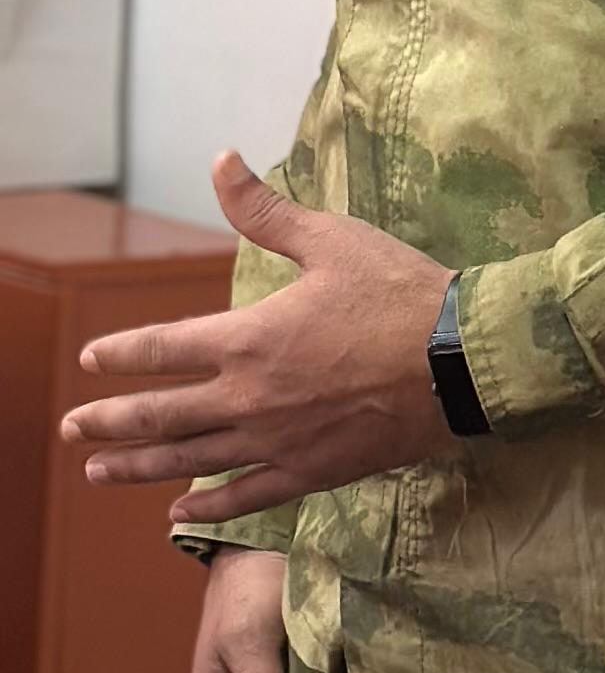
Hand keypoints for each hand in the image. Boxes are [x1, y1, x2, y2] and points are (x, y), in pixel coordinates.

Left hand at [60, 149, 454, 524]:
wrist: (463, 361)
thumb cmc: (401, 293)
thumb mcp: (332, 240)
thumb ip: (266, 211)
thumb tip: (221, 161)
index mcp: (248, 337)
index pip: (161, 349)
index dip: (121, 354)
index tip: (91, 360)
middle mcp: (248, 396)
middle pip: (159, 414)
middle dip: (109, 421)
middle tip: (72, 428)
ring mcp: (276, 441)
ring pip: (189, 459)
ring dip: (138, 467)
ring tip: (99, 472)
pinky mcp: (312, 471)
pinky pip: (246, 495)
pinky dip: (208, 505)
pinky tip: (179, 511)